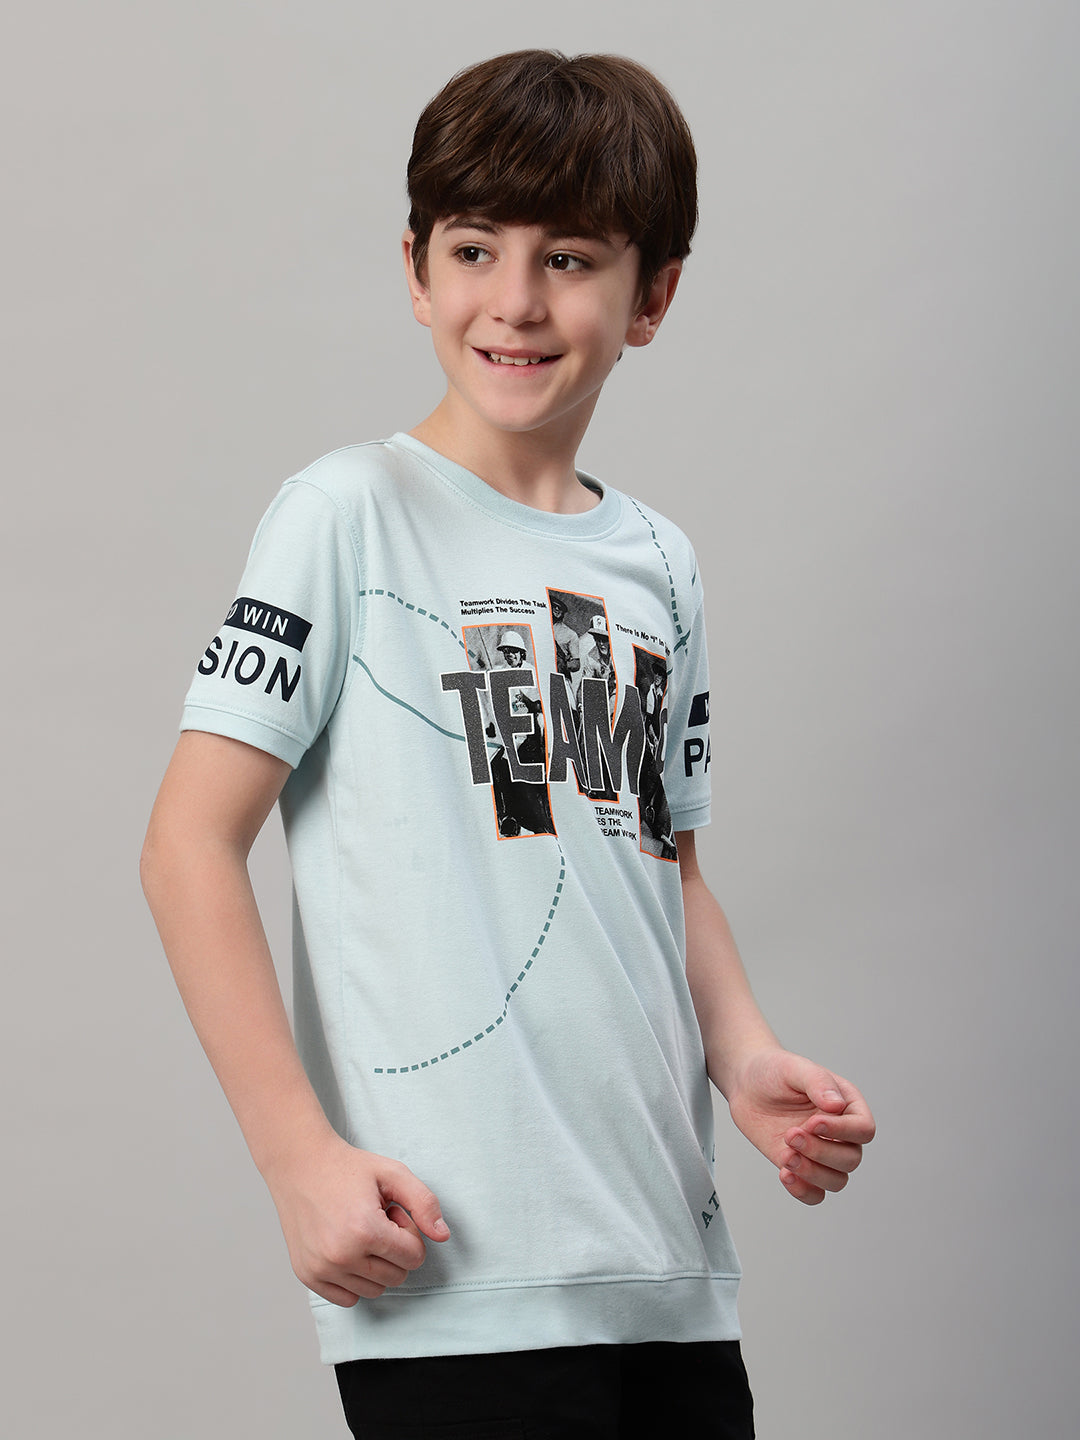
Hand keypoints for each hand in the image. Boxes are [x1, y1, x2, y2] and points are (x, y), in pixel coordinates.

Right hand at [264, 1133, 449, 1304]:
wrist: (300, 1165)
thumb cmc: (348, 1168)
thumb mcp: (393, 1173)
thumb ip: (425, 1203)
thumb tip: (443, 1236)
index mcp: (365, 1231)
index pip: (414, 1257)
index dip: (408, 1232)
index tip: (391, 1212)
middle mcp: (341, 1256)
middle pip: (396, 1277)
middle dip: (394, 1250)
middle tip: (376, 1220)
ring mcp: (321, 1269)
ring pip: (374, 1291)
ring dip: (374, 1265)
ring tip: (359, 1232)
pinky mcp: (307, 1276)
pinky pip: (347, 1299)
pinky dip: (354, 1280)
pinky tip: (346, 1248)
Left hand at [726, 1047, 874, 1205]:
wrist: (747, 1084)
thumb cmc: (774, 1071)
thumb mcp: (795, 1068)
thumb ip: (818, 1083)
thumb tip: (838, 1106)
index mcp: (847, 1106)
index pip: (863, 1129)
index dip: (842, 1131)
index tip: (812, 1123)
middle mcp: (840, 1133)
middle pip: (851, 1159)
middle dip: (821, 1151)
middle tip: (790, 1134)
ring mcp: (821, 1152)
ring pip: (837, 1181)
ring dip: (812, 1173)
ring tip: (785, 1155)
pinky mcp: (801, 1167)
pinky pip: (815, 1194)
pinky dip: (804, 1191)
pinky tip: (784, 1175)